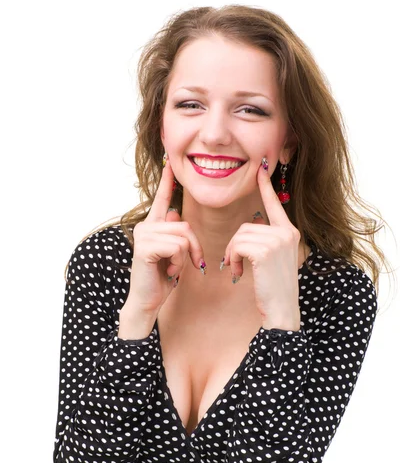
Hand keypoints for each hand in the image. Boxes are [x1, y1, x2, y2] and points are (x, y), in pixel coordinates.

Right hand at [123, 160, 203, 314]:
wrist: (147, 301)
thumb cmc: (161, 279)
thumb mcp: (174, 254)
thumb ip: (175, 235)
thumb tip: (176, 214)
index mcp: (153, 226)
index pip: (162, 199)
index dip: (167, 181)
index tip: (169, 161)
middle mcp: (146, 226)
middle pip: (185, 225)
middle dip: (194, 247)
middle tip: (191, 265)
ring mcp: (144, 235)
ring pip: (183, 236)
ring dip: (185, 257)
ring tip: (173, 268)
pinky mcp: (145, 247)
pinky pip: (177, 247)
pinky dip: (178, 262)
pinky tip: (169, 271)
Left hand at [222, 161, 301, 329]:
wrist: (281, 311)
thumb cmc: (273, 289)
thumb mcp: (272, 260)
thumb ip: (264, 241)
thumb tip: (249, 227)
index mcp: (290, 232)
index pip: (274, 205)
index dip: (266, 187)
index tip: (262, 169)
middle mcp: (287, 232)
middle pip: (247, 225)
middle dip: (235, 245)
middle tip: (235, 264)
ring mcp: (279, 240)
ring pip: (240, 235)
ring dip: (232, 254)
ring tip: (238, 270)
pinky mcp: (267, 250)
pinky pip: (237, 245)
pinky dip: (233, 259)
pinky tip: (239, 273)